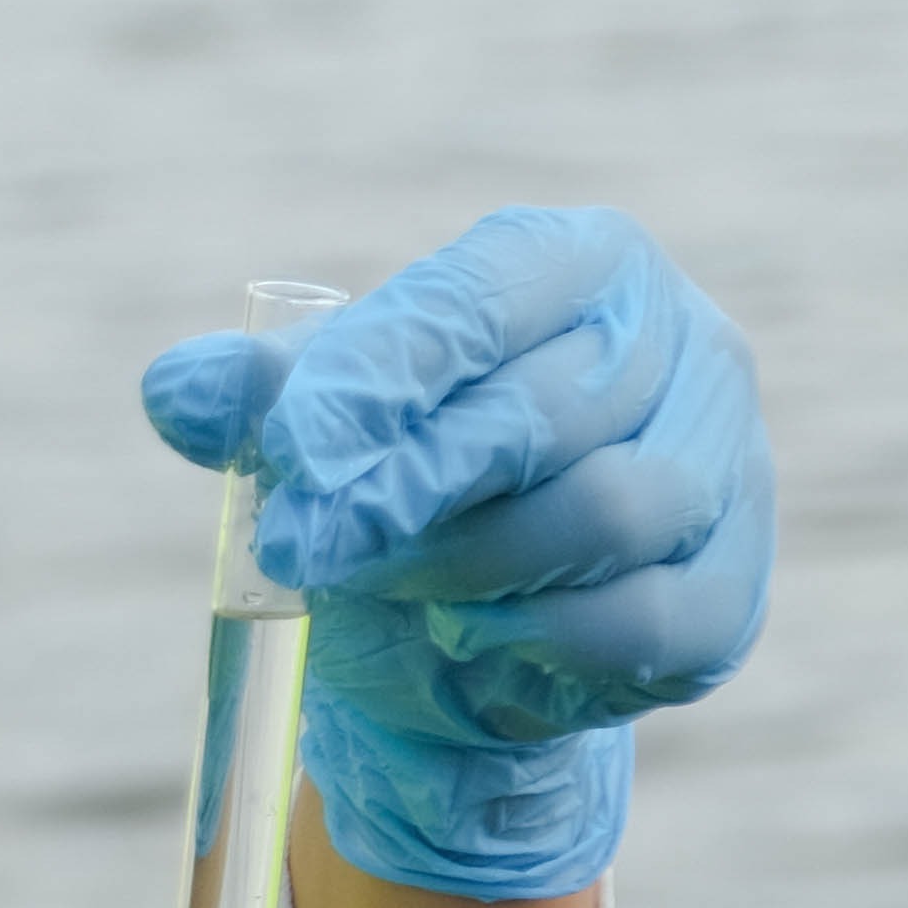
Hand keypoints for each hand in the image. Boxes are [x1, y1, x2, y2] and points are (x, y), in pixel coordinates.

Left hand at [134, 205, 772, 899]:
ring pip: (611, 513)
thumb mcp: (326, 438)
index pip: (485, 298)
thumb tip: (174, 389)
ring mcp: (728, 464)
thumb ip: (261, 403)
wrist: (461, 645)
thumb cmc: (398, 495)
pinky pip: (647, 620)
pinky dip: (541, 642)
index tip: (291, 455)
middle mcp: (683, 342)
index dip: (383, 375)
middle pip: (548, 412)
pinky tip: (474, 642)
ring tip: (389, 588)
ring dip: (469, 566)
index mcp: (582, 262)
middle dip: (409, 489)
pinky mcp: (733, 590)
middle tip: (306, 546)